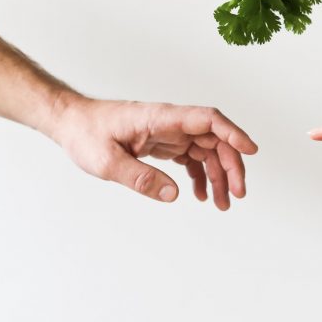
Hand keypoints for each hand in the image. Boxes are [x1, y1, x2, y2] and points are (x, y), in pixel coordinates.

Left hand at [46, 94, 257, 209]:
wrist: (71, 124)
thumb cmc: (85, 134)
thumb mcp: (107, 162)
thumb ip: (140, 178)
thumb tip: (173, 195)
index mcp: (161, 118)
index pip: (207, 119)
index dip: (233, 132)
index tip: (250, 150)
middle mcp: (170, 122)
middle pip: (214, 138)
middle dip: (230, 165)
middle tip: (236, 194)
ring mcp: (168, 132)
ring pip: (206, 150)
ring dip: (218, 175)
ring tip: (222, 203)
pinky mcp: (163, 142)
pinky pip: (191, 158)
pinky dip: (200, 175)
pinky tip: (201, 194)